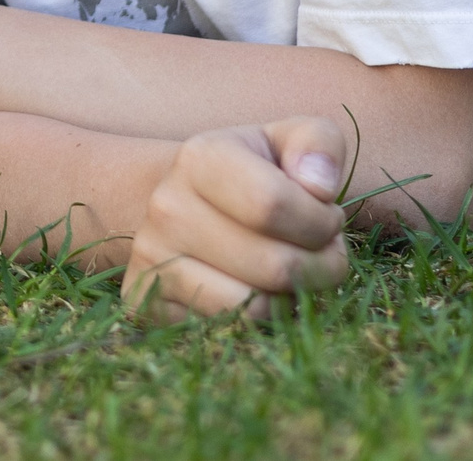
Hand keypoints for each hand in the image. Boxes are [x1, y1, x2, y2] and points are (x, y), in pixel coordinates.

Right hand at [123, 116, 351, 319]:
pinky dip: (257, 318)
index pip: (274, 205)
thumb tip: (318, 186)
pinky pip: (228, 329)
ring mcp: (150, 256)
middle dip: (321, 267)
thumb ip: (318, 143)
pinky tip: (258, 289)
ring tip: (292, 270)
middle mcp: (165, 206)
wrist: (183, 201)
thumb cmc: (252, 173)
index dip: (321, 222)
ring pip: (253, 307)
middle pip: (275, 266)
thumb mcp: (287, 142)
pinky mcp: (147, 301)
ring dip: (293, 298)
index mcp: (199, 158)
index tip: (326, 217)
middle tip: (321, 252)